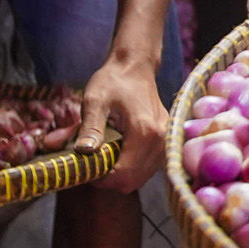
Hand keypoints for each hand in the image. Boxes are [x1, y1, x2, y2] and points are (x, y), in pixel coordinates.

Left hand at [77, 53, 170, 187]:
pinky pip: (148, 168)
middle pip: (133, 180)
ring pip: (141, 177)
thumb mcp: (95, 101)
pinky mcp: (165, 142)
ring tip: (103, 159)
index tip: (86, 170)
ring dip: (120, 176)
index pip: (123, 174)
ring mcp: (166, 142)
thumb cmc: (113, 81)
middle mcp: (161, 140)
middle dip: (110, 180)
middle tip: (92, 166)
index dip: (102, 179)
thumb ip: (89, 128)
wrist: (135, 66)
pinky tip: (118, 155)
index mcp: (145, 131)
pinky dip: (131, 169)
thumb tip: (82, 153)